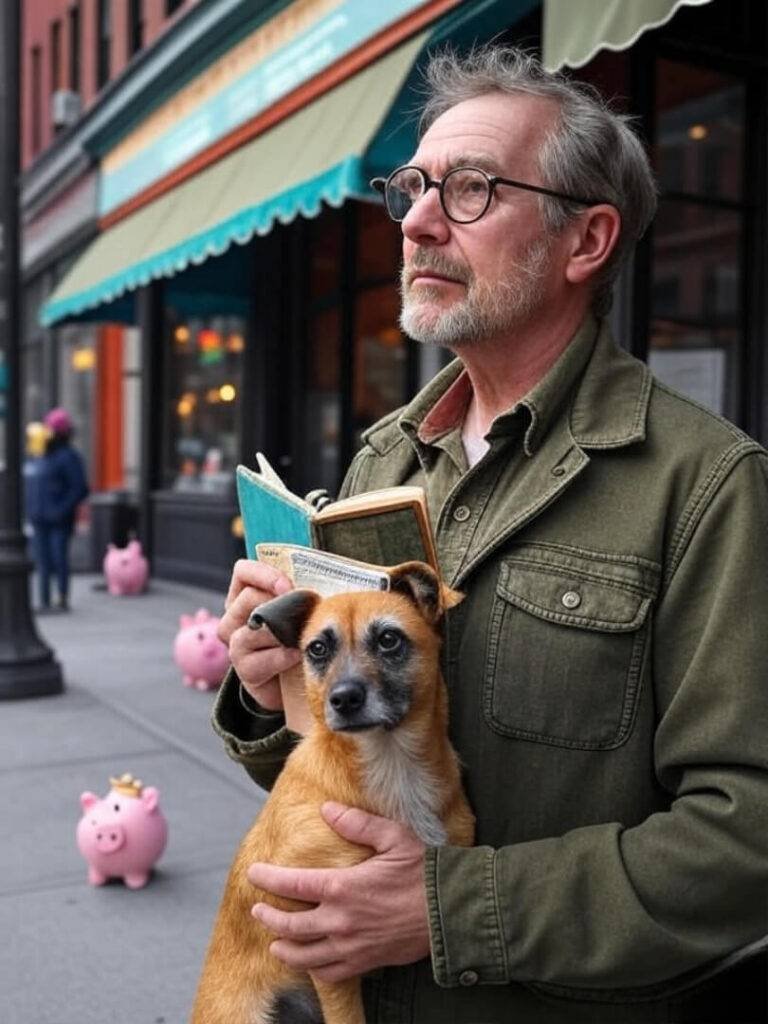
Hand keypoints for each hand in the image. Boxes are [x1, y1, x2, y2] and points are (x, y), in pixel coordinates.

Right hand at [218, 559, 300, 709]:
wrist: (297, 679)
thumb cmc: (300, 635)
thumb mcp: (301, 609)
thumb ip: (301, 593)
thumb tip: (319, 582)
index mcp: (245, 594)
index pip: (243, 572)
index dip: (264, 575)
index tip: (288, 586)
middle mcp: (235, 617)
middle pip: (248, 599)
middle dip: (280, 605)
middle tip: (306, 612)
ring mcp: (236, 644)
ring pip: (249, 631)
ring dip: (279, 633)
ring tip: (301, 635)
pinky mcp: (244, 670)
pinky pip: (256, 661)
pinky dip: (279, 657)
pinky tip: (296, 655)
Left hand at [248, 802, 429, 981]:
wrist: (449, 913)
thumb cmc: (422, 872)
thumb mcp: (393, 837)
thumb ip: (358, 823)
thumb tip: (327, 809)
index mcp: (343, 887)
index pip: (293, 884)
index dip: (269, 879)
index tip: (254, 873)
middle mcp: (340, 920)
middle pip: (291, 925)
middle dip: (268, 918)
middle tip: (256, 911)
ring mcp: (351, 945)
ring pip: (305, 955)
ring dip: (285, 948)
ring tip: (275, 942)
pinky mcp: (365, 961)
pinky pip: (330, 972)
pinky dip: (314, 968)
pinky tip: (310, 961)